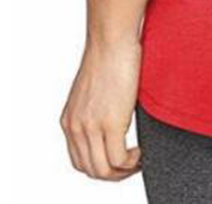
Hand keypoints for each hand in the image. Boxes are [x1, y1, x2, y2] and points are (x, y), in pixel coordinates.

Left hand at [60, 37, 142, 179]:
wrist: (111, 38)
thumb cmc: (109, 54)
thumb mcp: (94, 90)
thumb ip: (97, 109)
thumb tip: (114, 116)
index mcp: (70, 120)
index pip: (79, 159)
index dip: (100, 165)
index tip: (119, 160)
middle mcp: (75, 127)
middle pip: (90, 169)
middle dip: (113, 173)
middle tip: (132, 164)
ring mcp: (91, 127)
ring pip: (103, 170)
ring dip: (123, 171)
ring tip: (138, 159)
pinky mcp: (110, 123)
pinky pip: (118, 160)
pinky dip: (132, 162)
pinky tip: (141, 151)